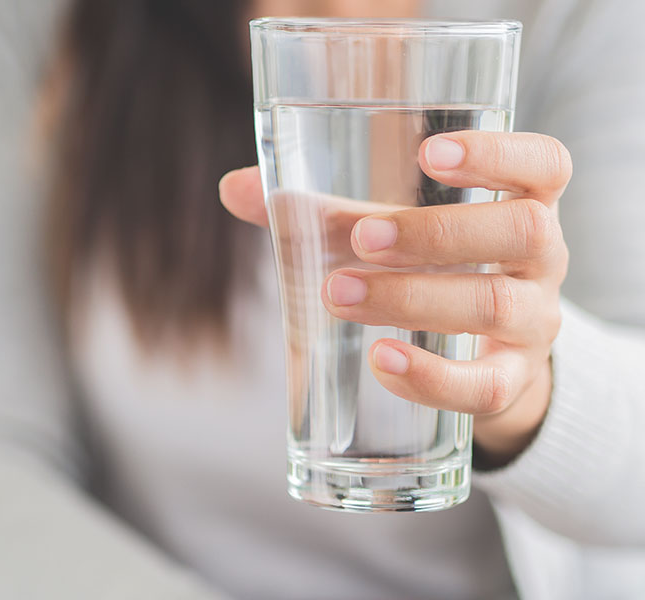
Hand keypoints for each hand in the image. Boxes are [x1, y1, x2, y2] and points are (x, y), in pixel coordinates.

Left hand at [220, 131, 571, 465]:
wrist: (480, 355)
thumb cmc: (430, 272)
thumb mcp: (390, 234)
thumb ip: (322, 213)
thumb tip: (235, 188)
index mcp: (520, 203)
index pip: (544, 165)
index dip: (498, 153)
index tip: (428, 152)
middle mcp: (541, 259)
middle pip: (522, 232)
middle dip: (434, 234)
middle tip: (362, 239)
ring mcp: (534, 323)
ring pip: (496, 306)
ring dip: (414, 299)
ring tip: (339, 294)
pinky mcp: (511, 381)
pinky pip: (484, 386)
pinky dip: (432, 377)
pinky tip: (382, 361)